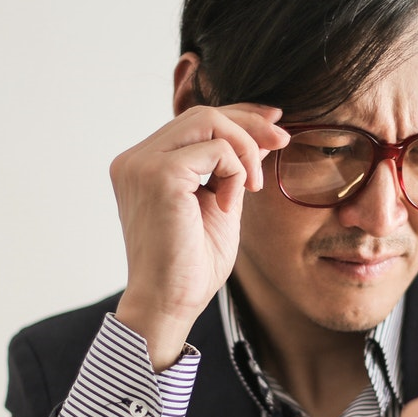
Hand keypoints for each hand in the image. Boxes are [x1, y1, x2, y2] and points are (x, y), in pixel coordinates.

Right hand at [110, 104, 287, 368]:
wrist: (170, 303)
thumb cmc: (191, 265)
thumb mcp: (219, 203)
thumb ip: (230, 167)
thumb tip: (261, 132)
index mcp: (143, 165)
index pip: (193, 121)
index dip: (237, 115)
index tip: (274, 123)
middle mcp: (135, 159)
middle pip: (202, 113)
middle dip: (249, 124)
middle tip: (283, 142)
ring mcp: (142, 164)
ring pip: (209, 120)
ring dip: (244, 149)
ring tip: (253, 186)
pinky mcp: (159, 175)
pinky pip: (216, 150)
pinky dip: (236, 173)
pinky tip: (230, 204)